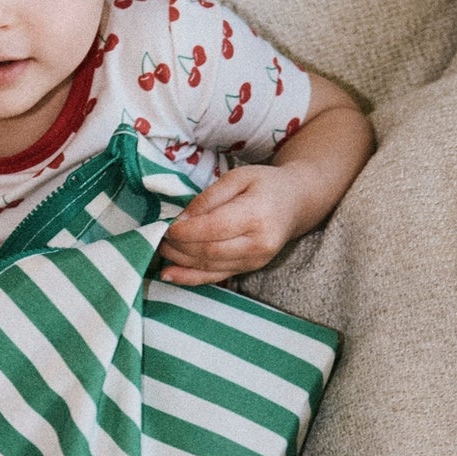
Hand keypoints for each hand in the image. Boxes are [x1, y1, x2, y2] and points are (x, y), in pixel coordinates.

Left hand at [156, 164, 302, 286]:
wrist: (297, 203)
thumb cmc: (266, 185)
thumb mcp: (238, 177)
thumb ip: (209, 197)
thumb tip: (182, 218)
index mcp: (257, 215)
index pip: (214, 228)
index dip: (187, 231)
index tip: (168, 226)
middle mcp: (259, 243)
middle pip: (210, 251)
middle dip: (179, 247)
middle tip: (159, 237)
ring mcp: (256, 260)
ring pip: (210, 267)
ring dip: (181, 261)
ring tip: (161, 250)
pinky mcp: (250, 269)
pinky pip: (216, 277)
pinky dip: (191, 278)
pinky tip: (170, 274)